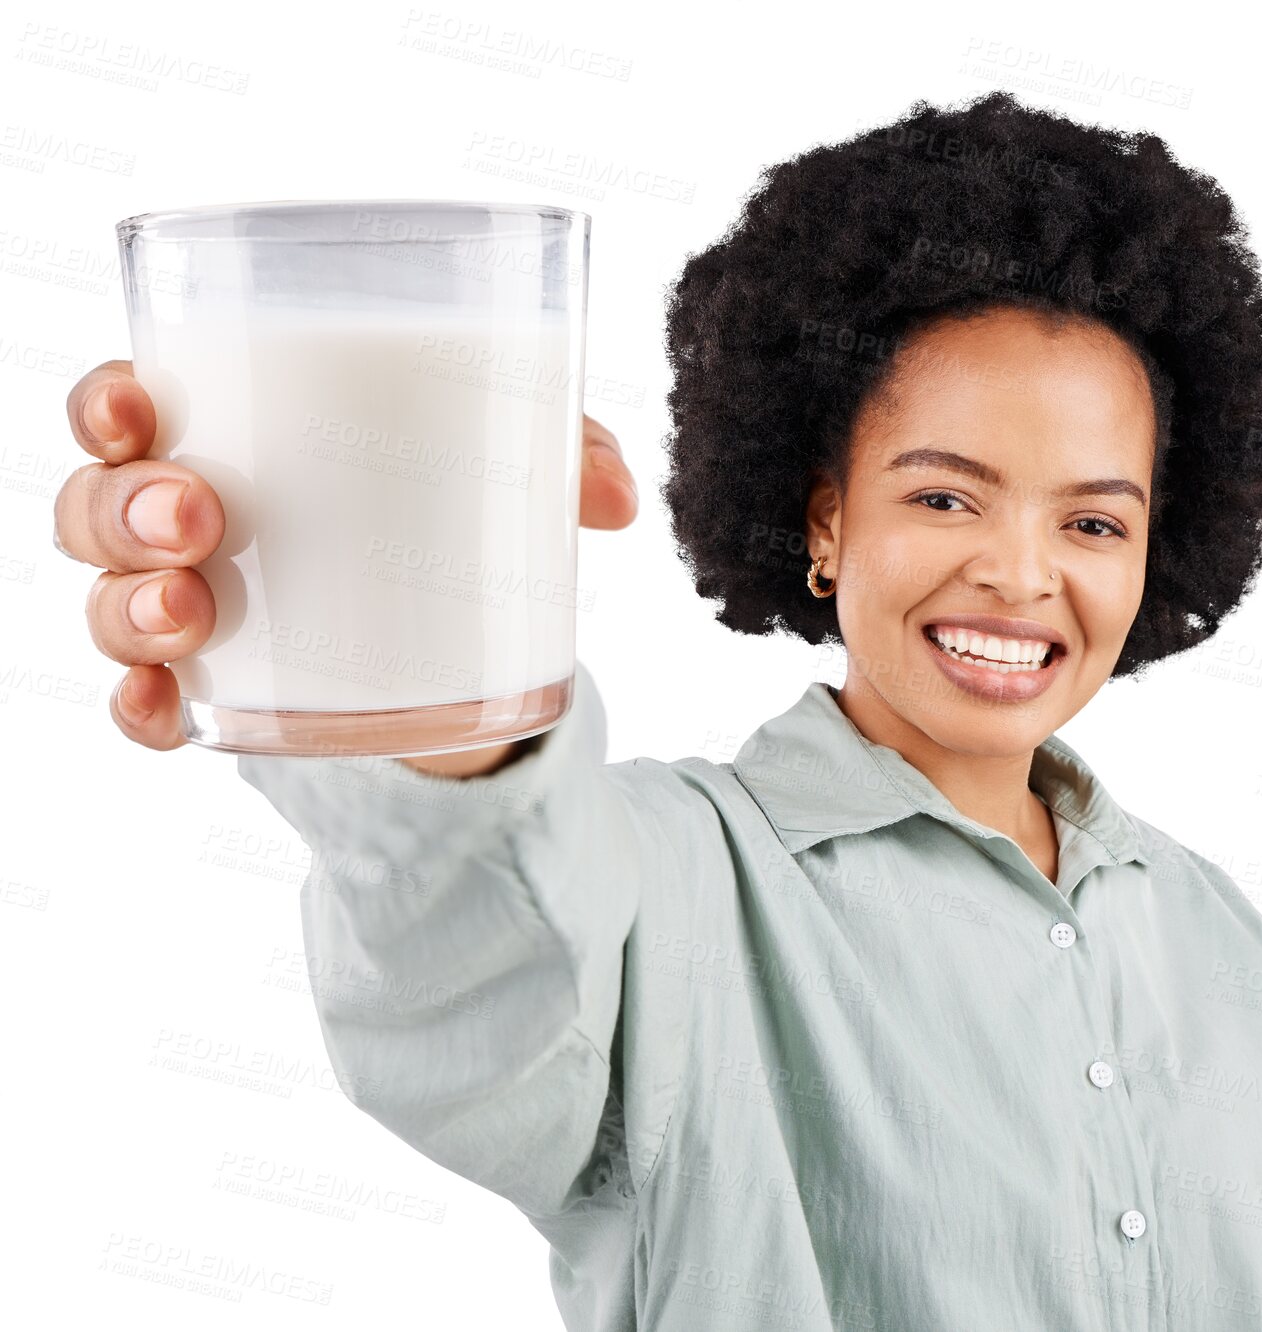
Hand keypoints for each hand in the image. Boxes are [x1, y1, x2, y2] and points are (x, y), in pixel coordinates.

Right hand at [54, 359, 638, 752]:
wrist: (470, 659)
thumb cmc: (458, 527)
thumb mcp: (509, 477)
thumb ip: (566, 459)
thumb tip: (620, 501)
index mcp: (239, 441)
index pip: (130, 408)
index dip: (106, 402)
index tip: (137, 403)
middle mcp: (193, 527)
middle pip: (99, 506)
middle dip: (123, 509)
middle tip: (199, 519)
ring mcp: (198, 616)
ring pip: (111, 604)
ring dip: (129, 607)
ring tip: (193, 613)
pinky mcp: (227, 698)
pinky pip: (150, 708)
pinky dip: (146, 709)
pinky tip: (170, 707)